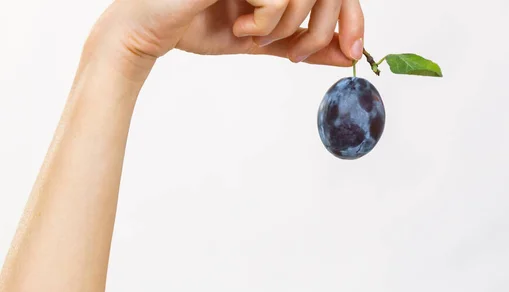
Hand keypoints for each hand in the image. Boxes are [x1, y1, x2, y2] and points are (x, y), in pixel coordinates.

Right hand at [87, 0, 364, 80]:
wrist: (151, 29)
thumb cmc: (199, 26)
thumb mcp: (263, 41)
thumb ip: (302, 44)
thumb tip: (347, 54)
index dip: (352, 16)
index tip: (352, 50)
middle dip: (322, 30)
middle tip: (298, 54)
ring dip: (283, 28)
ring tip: (252, 35)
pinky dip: (263, 22)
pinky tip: (238, 24)